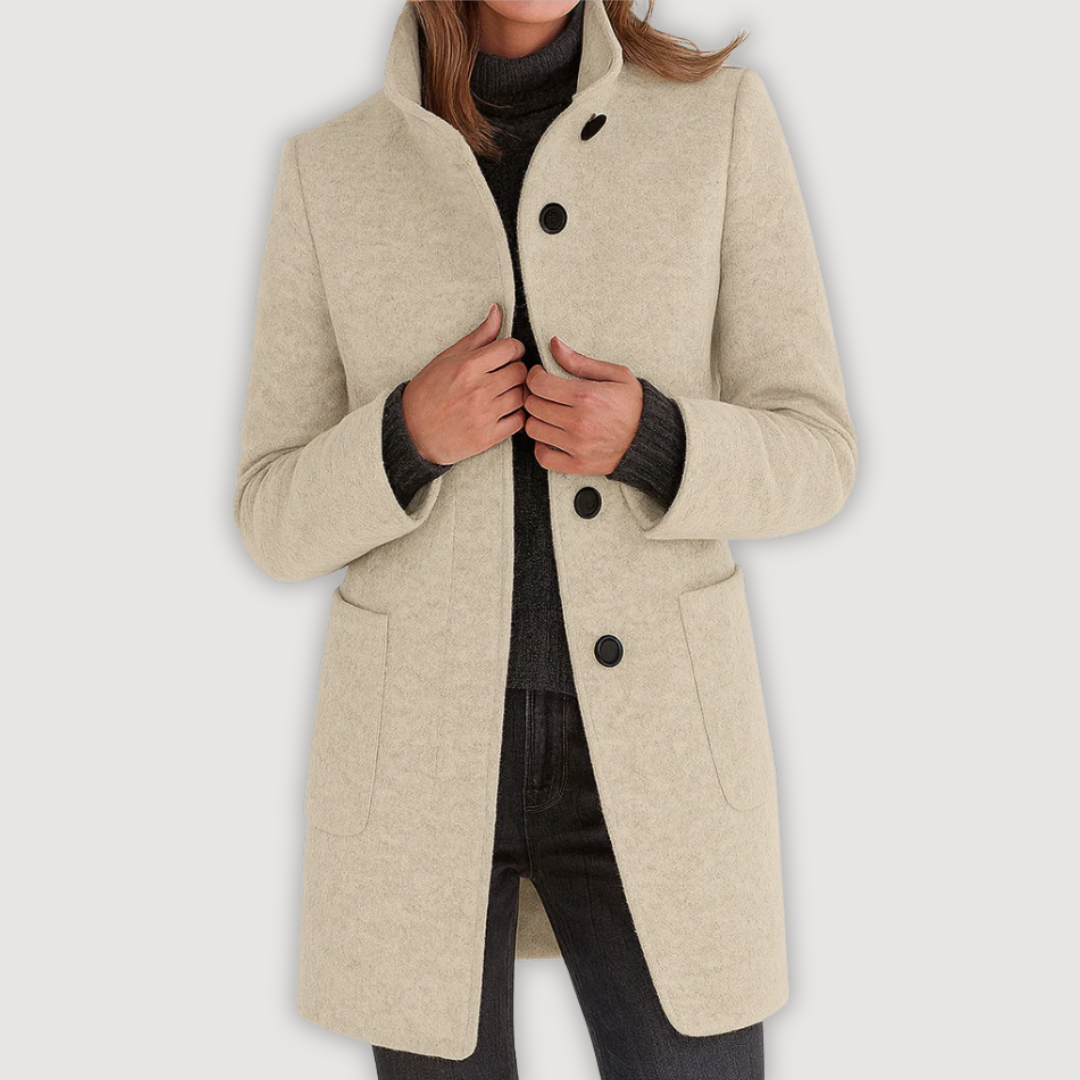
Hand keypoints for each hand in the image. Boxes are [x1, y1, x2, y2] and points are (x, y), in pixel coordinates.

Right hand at [401, 304, 527, 464]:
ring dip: (517, 393)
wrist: (411, 431)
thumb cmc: (428, 392)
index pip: (511, 348)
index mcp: (467, 366)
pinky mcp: (488, 437)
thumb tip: (498, 311)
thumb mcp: (447, 358)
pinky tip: (503, 412)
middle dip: (515, 371)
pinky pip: (519, 422)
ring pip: (522, 396)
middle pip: (520, 372)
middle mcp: (478, 389)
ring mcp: (484, 415)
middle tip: (505, 375)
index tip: (507, 355)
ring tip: (503, 394)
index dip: (513, 350)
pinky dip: (516, 416)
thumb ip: (478, 337)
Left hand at [522, 336, 642, 474]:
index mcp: (586, 396)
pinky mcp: (577, 464)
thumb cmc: (634, 406)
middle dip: (534, 395)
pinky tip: (551, 437)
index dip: (534, 376)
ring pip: (533, 429)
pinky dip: (541, 447)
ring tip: (548, 414)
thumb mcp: (615, 375)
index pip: (538, 384)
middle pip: (532, 405)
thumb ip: (581, 361)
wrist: (650, 439)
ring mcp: (577, 445)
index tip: (539, 376)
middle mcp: (579, 422)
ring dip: (537, 419)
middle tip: (544, 394)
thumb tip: (555, 345)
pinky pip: (543, 457)